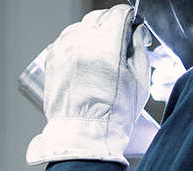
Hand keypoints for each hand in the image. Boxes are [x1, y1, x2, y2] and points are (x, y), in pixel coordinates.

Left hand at [27, 5, 150, 166]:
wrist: (84, 134)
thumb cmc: (113, 114)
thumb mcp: (140, 82)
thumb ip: (139, 49)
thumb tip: (136, 32)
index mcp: (107, 46)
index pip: (119, 14)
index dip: (129, 20)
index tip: (133, 29)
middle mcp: (82, 43)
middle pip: (99, 17)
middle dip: (111, 26)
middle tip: (118, 44)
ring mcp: (65, 49)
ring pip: (81, 26)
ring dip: (93, 35)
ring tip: (101, 56)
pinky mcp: (53, 58)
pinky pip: (67, 40)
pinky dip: (77, 45)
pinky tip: (85, 62)